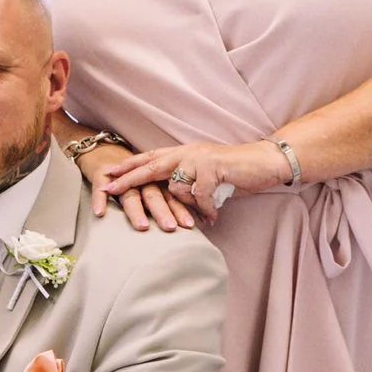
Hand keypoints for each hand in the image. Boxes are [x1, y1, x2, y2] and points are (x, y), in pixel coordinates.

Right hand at [76, 140, 191, 232]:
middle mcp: (140, 179)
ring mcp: (121, 178)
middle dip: (162, 211)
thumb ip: (175, 201)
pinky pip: (99, 189)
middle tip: (171, 227)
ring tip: (142, 227)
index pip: (171, 194)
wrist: (105, 155)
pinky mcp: (100, 176)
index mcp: (156, 179)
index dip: (180, 209)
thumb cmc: (135, 176)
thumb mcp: (156, 185)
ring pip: (130, 195)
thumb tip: (203, 221)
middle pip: (153, 195)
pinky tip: (100, 213)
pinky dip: (100, 200)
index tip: (190, 225)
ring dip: (136, 211)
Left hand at [107, 141, 289, 223]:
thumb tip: (169, 196)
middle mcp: (188, 152)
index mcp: (184, 152)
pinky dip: (206, 210)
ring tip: (200, 214)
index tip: (107, 174)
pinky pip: (199, 196)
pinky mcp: (213, 169)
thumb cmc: (236, 172)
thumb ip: (186, 181)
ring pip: (176, 187)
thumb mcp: (205, 174)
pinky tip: (212, 218)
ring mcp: (200, 159)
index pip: (150, 157)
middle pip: (151, 165)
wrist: (265, 162)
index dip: (128, 165)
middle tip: (107, 189)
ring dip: (189, 205)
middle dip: (128, 179)